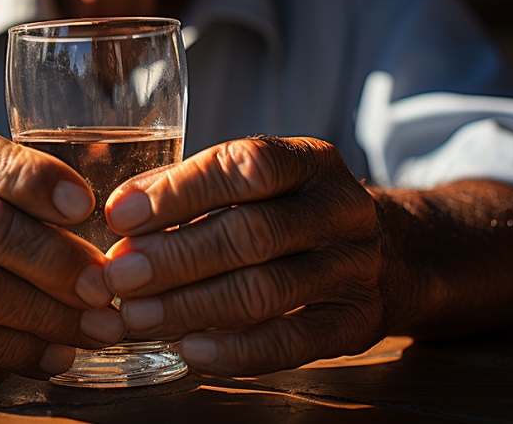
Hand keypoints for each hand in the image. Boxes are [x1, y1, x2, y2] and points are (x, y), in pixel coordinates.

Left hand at [101, 136, 389, 376]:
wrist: (395, 255)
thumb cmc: (297, 213)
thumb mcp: (261, 183)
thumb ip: (193, 189)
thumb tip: (121, 210)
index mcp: (312, 162)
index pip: (246, 166)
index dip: (179, 192)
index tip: (121, 216)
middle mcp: (341, 210)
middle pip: (251, 234)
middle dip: (174, 257)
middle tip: (117, 276)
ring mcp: (355, 269)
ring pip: (266, 291)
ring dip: (190, 306)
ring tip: (136, 316)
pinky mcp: (357, 324)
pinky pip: (291, 344)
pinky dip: (234, 350)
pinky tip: (189, 350)